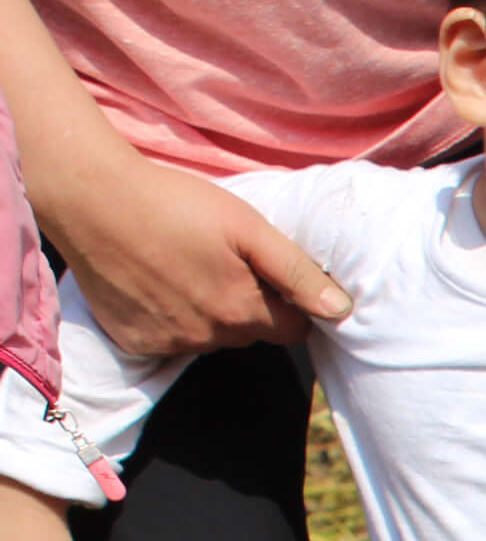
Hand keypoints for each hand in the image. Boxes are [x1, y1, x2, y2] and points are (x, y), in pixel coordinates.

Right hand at [56, 156, 350, 355]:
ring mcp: (168, 343)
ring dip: (208, 311)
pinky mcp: (134, 341)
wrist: (89, 198)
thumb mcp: (246, 227)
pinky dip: (169, 318)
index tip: (269, 273)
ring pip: (210, 337)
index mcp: (242, 312)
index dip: (289, 302)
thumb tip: (341, 310)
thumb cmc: (173, 203)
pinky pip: (168, 339)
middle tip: (219, 259)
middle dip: (247, 304)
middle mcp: (207, 337)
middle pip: (250, 332)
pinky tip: (155, 282)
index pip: (293, 329)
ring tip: (183, 265)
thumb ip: (296, 272)